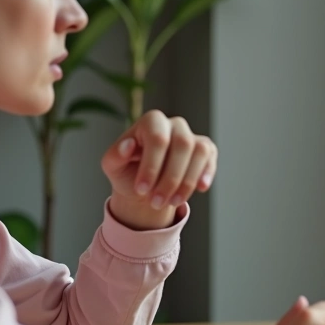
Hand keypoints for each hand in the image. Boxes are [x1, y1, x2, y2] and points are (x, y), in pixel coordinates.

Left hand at [100, 110, 216, 229]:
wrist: (145, 185)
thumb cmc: (128, 171)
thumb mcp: (113, 166)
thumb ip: (116, 155)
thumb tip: (128, 145)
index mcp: (151, 121)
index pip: (157, 138)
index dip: (151, 166)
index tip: (141, 190)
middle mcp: (174, 124)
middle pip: (182, 144)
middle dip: (170, 178)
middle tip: (156, 202)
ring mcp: (192, 136)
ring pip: (199, 152)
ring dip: (187, 181)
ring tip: (173, 202)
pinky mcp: (206, 149)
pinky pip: (210, 159)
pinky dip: (206, 174)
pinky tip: (200, 189)